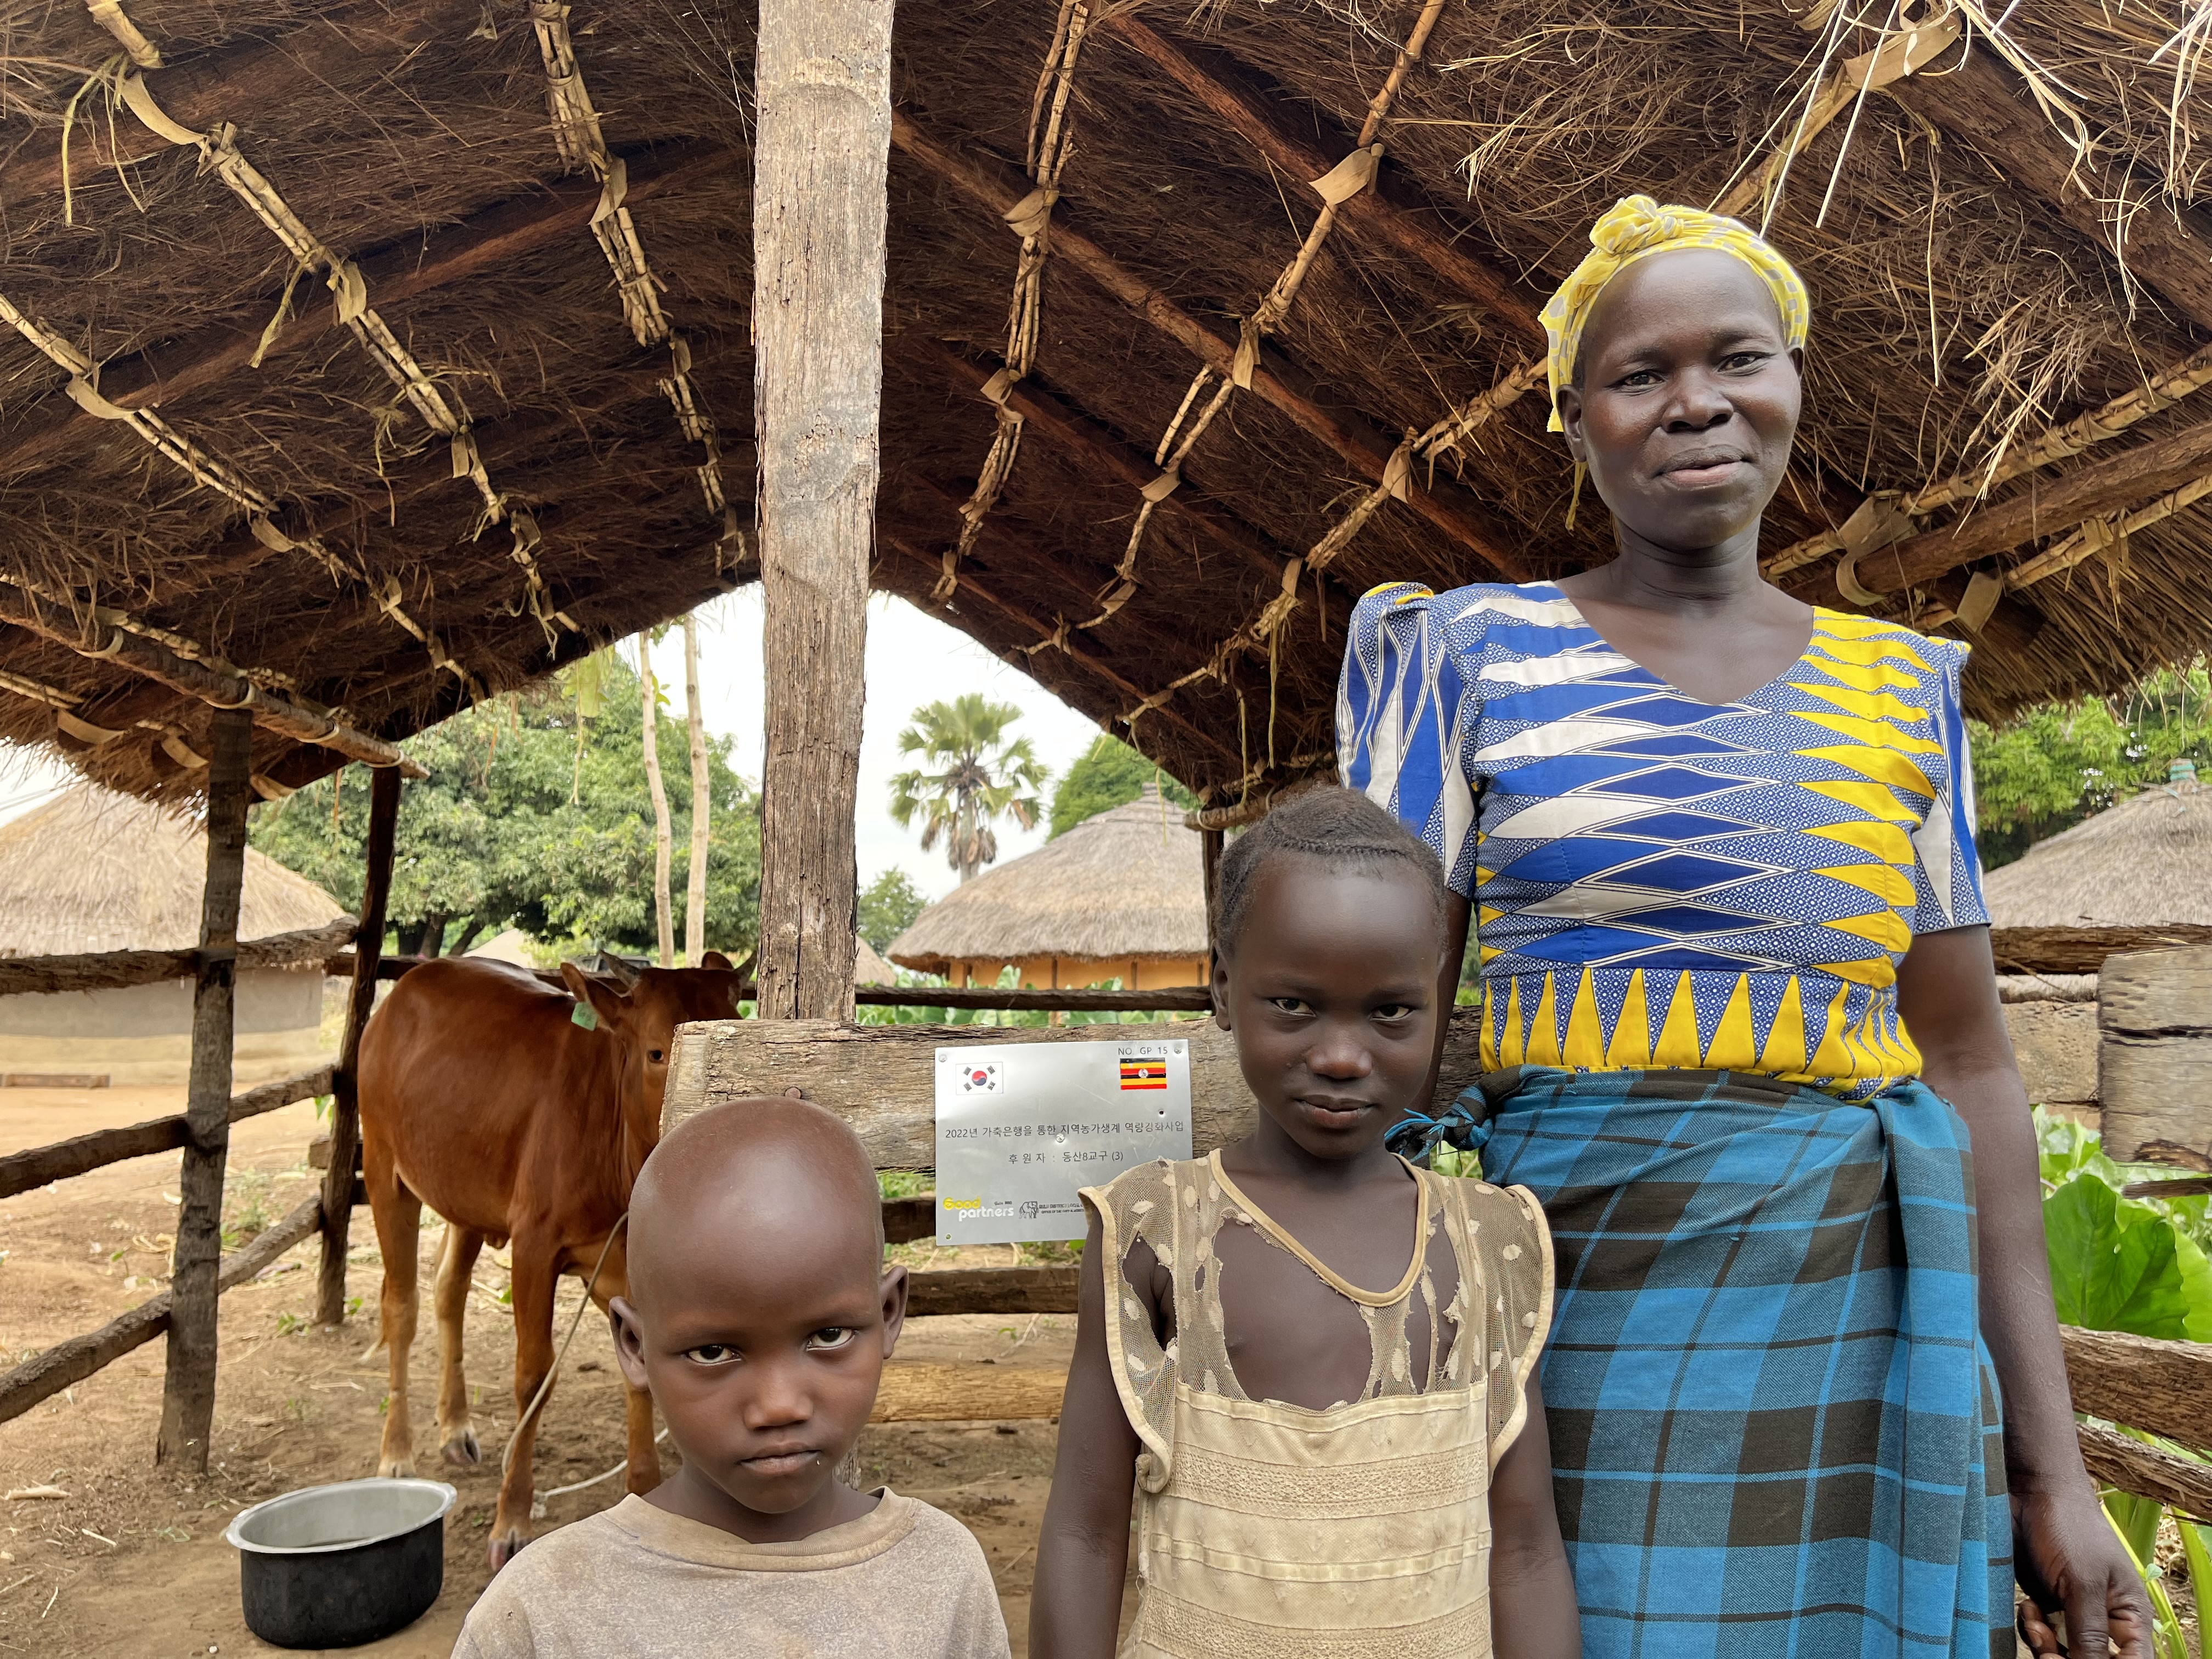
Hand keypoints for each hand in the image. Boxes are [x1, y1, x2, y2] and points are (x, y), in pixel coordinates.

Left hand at [2013, 1485, 2152, 1657]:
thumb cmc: (2068, 1527)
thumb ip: (2089, 1631)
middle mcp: (2105, 1619)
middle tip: (2048, 1650)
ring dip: (2046, 1647)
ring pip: (2064, 1654)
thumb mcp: (2083, 1582)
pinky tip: (2028, 1608)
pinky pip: (2041, 1636)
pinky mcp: (2047, 1603)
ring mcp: (2074, 1612)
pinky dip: (2032, 1630)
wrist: (2031, 1492)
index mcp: (2130, 1616)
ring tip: (2034, 1618)